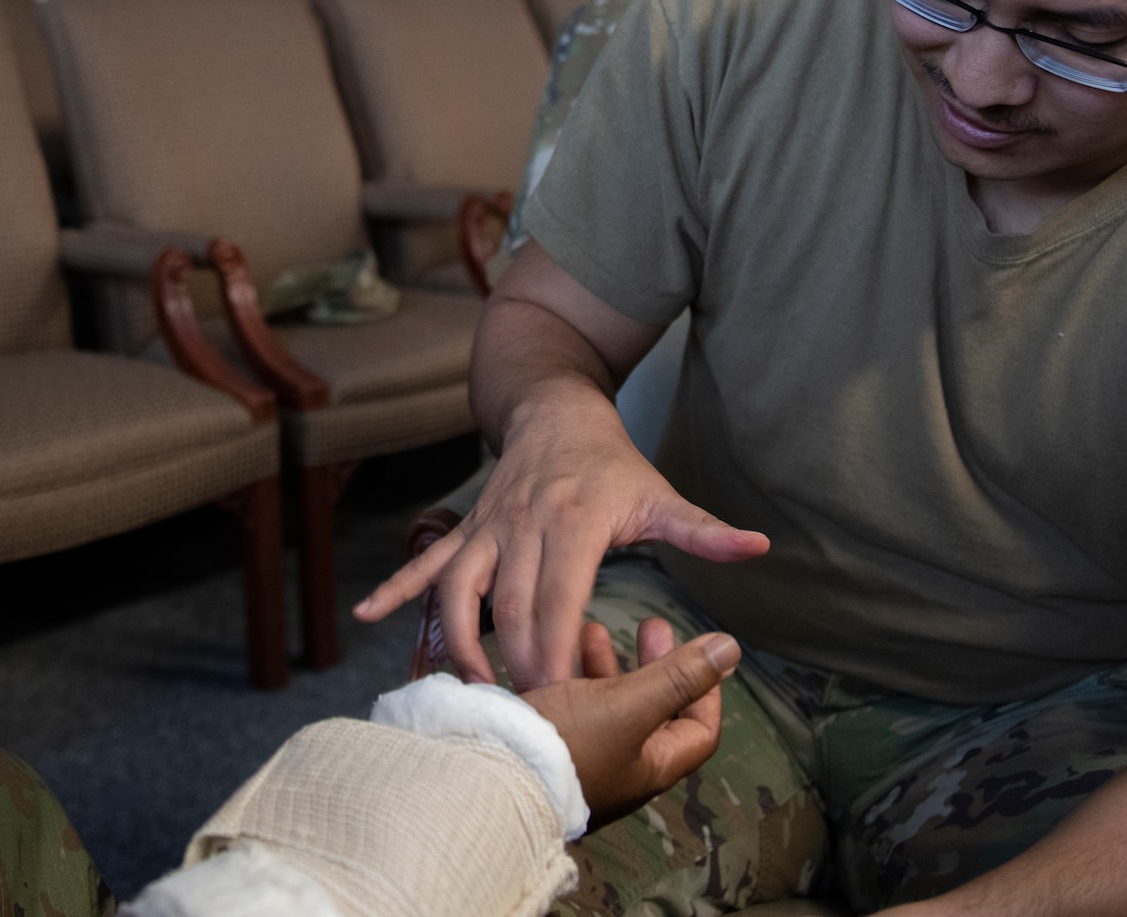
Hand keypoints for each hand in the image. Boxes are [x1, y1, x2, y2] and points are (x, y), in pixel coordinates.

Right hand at [355, 391, 768, 690]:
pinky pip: (426, 561)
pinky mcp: (466, 529)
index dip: (551, 646)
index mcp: (573, 522)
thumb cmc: (612, 463)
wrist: (554, 409)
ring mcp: (487, 527)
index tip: (554, 697)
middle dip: (510, 662)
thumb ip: (704, 531)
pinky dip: (395, 588)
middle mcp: (522, 524)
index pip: (557, 594)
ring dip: (457, 638)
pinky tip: (366, 617)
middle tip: (518, 717)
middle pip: (507, 603)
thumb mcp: (661, 494)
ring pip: (459, 586)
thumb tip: (759, 547)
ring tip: (464, 689)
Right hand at [522, 617, 739, 829]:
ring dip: (607, 665)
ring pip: (607, 705)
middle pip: (651, 712)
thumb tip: (730, 649)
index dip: (704, 688)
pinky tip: (555, 651)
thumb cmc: (564, 745)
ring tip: (593, 628)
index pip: (698, 731)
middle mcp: (620, 768)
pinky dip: (571, 674)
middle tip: (646, 625)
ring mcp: (581, 759)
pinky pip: (570, 706)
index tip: (693, 647)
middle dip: (651, 665)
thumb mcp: (629, 705)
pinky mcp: (544, 746)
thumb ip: (678, 676)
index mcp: (650, 766)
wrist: (484, 773)